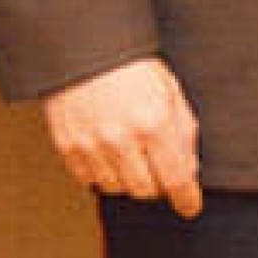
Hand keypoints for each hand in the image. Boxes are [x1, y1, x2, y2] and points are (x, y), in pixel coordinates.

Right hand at [45, 57, 203, 216]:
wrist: (86, 50)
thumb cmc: (131, 68)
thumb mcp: (170, 93)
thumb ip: (183, 133)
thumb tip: (189, 171)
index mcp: (153, 122)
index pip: (175, 178)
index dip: (186, 198)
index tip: (190, 206)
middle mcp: (121, 139)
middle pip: (145, 190)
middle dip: (157, 184)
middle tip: (158, 167)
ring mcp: (91, 145)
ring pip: (117, 188)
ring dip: (129, 178)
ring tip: (130, 150)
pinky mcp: (68, 147)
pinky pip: (89, 179)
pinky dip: (103, 172)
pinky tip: (108, 150)